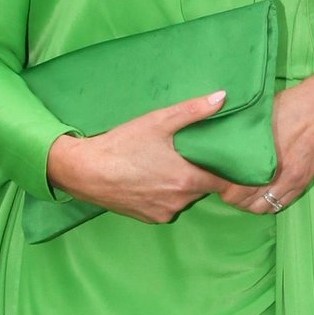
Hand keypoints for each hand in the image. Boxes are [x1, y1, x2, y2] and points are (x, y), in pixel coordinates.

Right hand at [47, 90, 229, 223]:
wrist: (86, 171)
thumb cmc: (124, 144)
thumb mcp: (159, 120)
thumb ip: (193, 110)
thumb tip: (222, 97)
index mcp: (187, 179)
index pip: (223, 182)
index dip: (227, 170)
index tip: (226, 157)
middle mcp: (179, 201)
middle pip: (202, 187)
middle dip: (199, 171)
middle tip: (189, 150)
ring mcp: (162, 212)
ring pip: (183, 196)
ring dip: (181, 182)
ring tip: (167, 160)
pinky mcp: (147, 218)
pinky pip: (166, 205)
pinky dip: (164, 193)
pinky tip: (150, 175)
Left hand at [219, 75, 313, 214]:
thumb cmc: (289, 106)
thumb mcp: (262, 116)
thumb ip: (244, 134)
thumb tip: (220, 139)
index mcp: (268, 157)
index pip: (239, 188)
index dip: (224, 188)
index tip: (216, 179)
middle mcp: (282, 175)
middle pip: (249, 202)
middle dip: (234, 198)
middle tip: (224, 186)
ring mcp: (294, 181)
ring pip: (264, 207)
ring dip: (250, 204)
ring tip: (240, 191)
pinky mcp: (303, 183)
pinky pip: (280, 204)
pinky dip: (267, 203)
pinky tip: (258, 193)